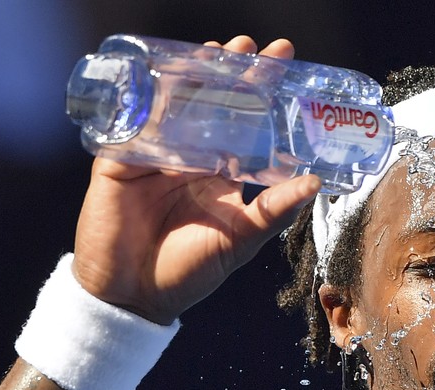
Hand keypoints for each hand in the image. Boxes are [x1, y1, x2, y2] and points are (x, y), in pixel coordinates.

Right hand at [71, 36, 320, 324]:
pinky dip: (150, 98)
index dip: (261, 95)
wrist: (135, 296)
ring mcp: (154, 156)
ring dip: (194, 75)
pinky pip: (136, 122)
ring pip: (174, 105)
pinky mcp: (120, 160)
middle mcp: (189, 159)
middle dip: (230, 73)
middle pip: (211, 105)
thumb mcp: (241, 241)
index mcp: (219, 176)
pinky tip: (168, 75)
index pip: (244, 125)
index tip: (282, 64)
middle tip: (251, 48)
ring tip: (218, 51)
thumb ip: (274, 211)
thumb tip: (314, 182)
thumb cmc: (189, 273)